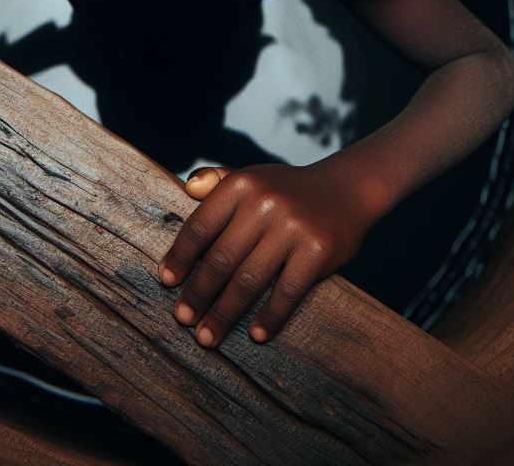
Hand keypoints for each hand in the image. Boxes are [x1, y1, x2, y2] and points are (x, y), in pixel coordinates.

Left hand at [158, 158, 376, 347]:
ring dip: (225, 313)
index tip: (167, 282)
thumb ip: (217, 180)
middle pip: (221, 258)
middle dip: (198, 293)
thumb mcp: (252, 175)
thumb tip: (187, 189)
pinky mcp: (318, 252)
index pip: (201, 225)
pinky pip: (287, 292)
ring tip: (207, 337)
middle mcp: (264, 203)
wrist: (346, 188)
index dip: (181, 256)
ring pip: (249, 280)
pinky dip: (270, 317)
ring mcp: (292, 228)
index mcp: (241, 184)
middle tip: (182, 319)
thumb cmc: (288, 188)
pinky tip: (256, 335)